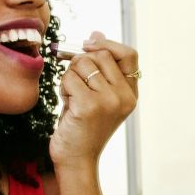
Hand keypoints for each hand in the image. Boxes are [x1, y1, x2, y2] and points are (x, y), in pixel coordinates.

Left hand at [50, 31, 138, 168]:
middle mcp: (124, 97)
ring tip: (72, 97)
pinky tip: (67, 105)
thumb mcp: (98, 95)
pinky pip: (68, 78)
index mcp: (130, 94)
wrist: (77, 160)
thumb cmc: (84, 127)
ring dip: (70, 76)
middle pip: (100, 54)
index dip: (108, 44)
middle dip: (80, 62)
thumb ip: (100, 67)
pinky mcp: (88, 106)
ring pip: (82, 64)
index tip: (88, 45)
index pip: (129, 54)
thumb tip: (96, 34)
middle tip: (75, 83)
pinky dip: (63, 89)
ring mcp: (108, 101)